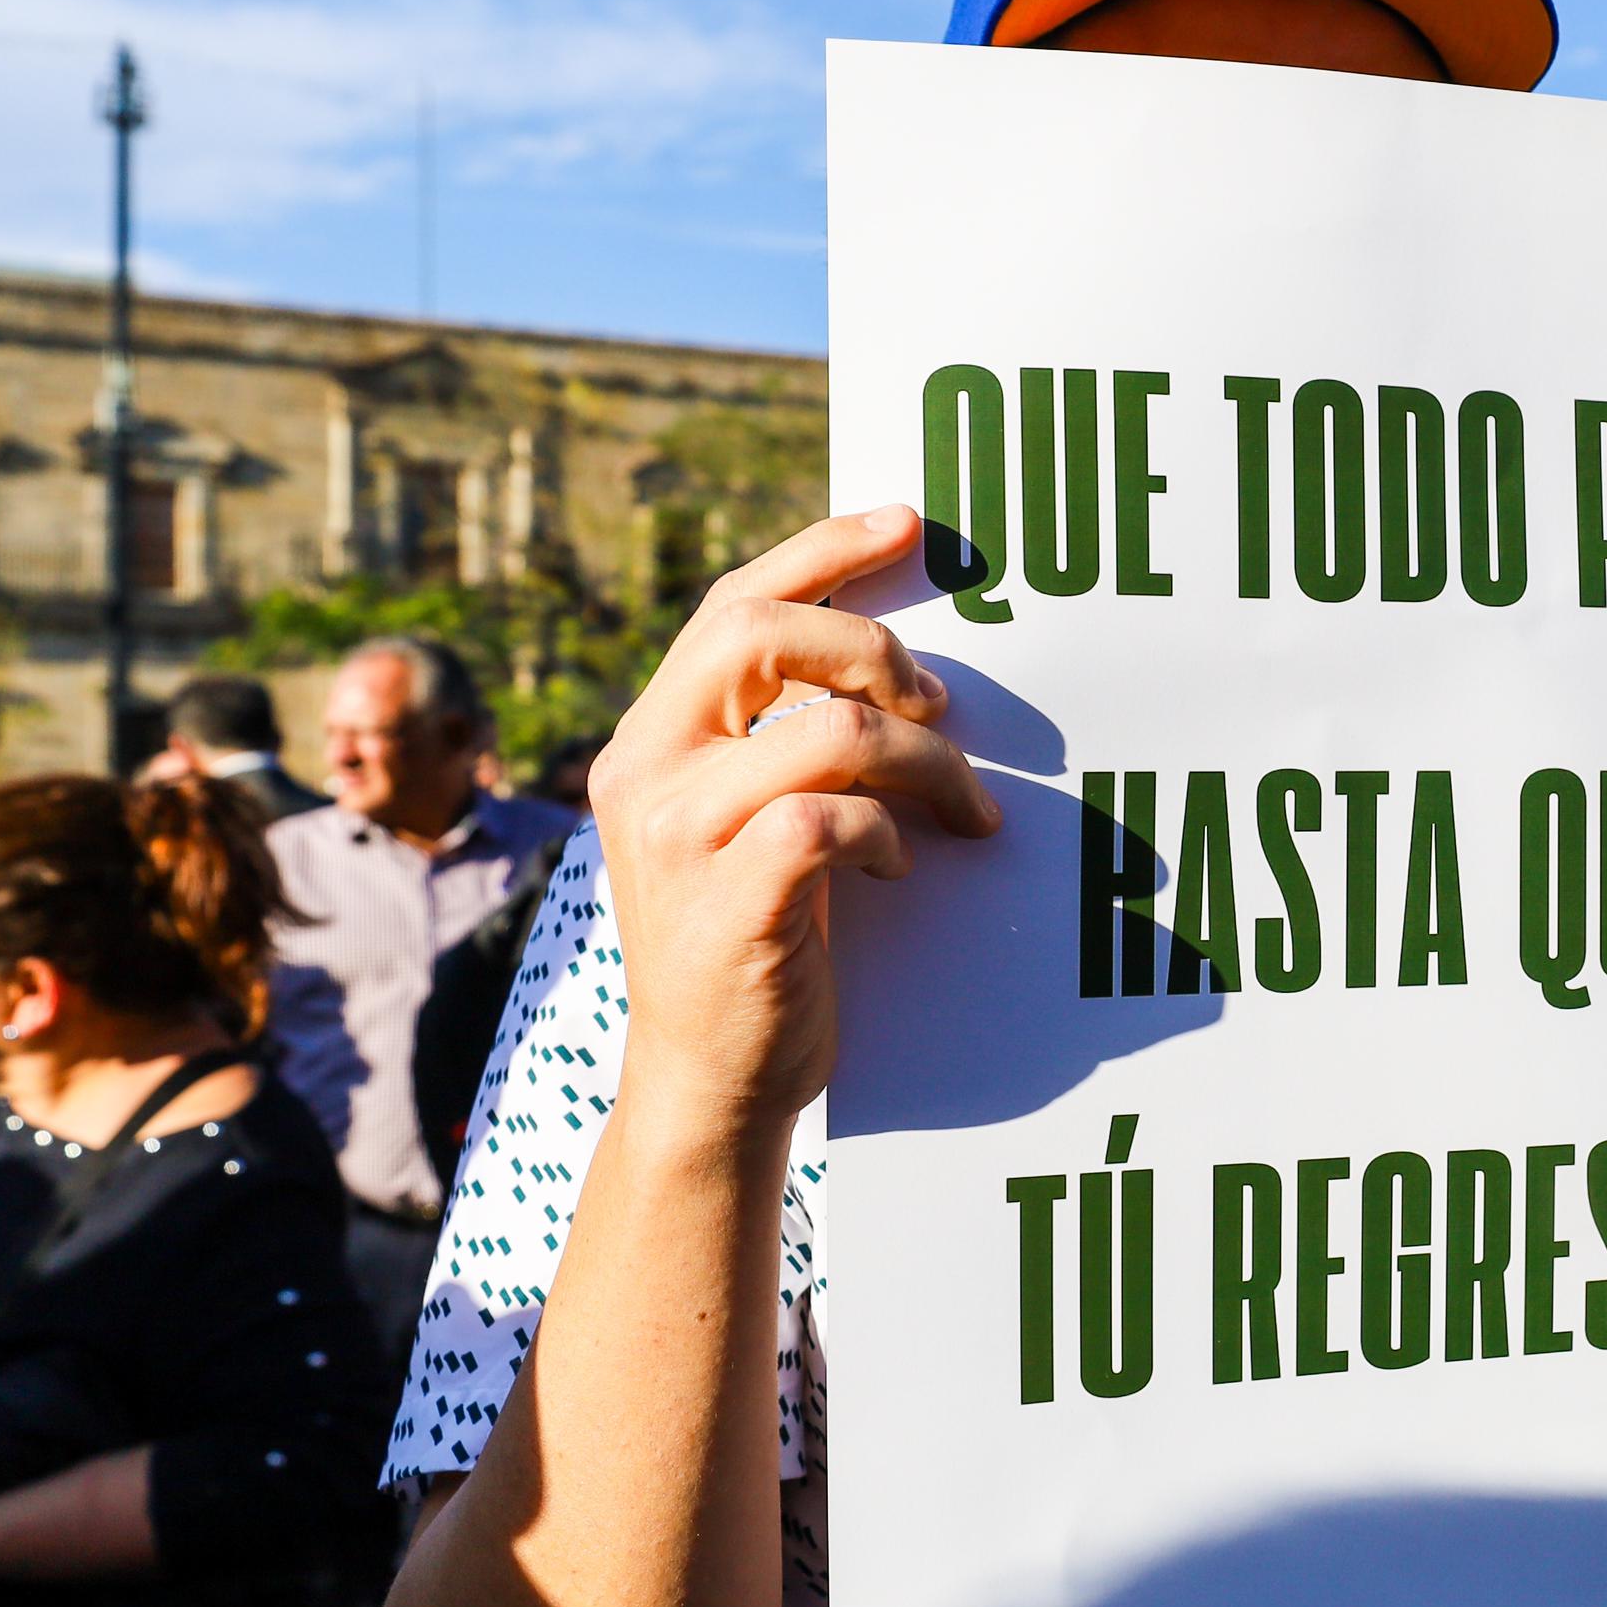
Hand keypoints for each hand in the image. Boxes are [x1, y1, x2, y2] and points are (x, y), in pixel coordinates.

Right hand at [593, 511, 1003, 1125]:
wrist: (711, 1083)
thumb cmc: (758, 944)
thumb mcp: (752, 822)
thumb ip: (781, 740)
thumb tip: (893, 663)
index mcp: (652, 739)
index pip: (733, 604)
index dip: (823, 551)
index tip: (909, 523)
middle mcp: (644, 771)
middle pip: (761, 633)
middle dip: (873, 647)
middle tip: (938, 706)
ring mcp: (678, 836)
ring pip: (827, 730)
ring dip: (924, 763)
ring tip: (962, 811)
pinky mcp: (727, 899)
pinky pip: (830, 817)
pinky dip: (887, 834)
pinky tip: (896, 871)